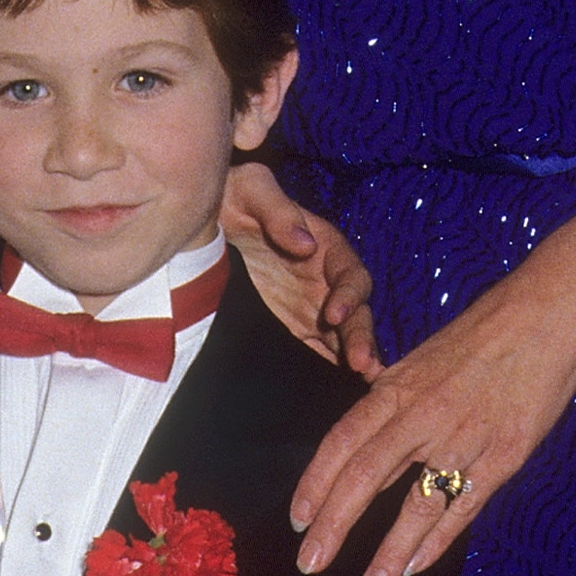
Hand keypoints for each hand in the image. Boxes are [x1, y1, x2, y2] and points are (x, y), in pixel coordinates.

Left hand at [221, 163, 378, 376]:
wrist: (210, 215)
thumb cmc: (235, 196)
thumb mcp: (253, 190)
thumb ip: (278, 212)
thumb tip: (306, 245)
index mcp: (326, 245)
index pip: (349, 274)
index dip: (347, 296)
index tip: (333, 315)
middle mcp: (327, 277)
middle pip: (355, 310)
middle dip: (361, 337)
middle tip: (363, 365)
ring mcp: (314, 302)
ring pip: (343, 333)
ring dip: (354, 355)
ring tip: (365, 381)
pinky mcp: (297, 322)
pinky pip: (320, 344)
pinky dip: (332, 363)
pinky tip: (340, 385)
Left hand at [290, 261, 575, 575]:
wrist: (548, 310)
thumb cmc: (483, 333)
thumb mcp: (423, 359)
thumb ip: (393, 398)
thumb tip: (364, 430)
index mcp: (397, 389)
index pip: (341, 442)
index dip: (314, 484)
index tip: (297, 519)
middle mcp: (422, 415)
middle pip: (364, 477)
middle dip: (332, 526)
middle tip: (309, 563)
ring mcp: (464, 438)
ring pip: (414, 504)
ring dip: (386, 552)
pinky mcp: (505, 455)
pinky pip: (463, 507)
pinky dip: (436, 541)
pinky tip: (414, 567)